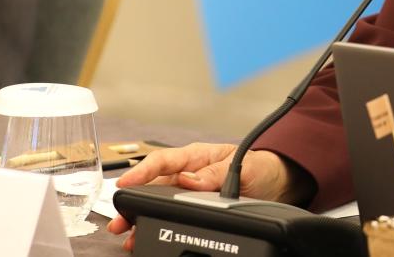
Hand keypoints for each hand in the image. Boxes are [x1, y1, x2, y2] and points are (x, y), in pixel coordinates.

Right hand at [106, 143, 306, 250]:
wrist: (275, 184)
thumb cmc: (259, 167)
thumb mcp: (242, 165)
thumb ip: (216, 172)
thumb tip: (189, 179)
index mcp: (197, 156)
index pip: (163, 160)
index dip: (141, 171)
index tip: (124, 184)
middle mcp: (188, 172)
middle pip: (152, 186)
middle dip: (132, 202)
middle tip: (118, 221)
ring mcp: (188, 191)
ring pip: (156, 203)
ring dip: (140, 218)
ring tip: (127, 235)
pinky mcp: (193, 207)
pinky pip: (169, 215)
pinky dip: (155, 225)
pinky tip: (146, 236)